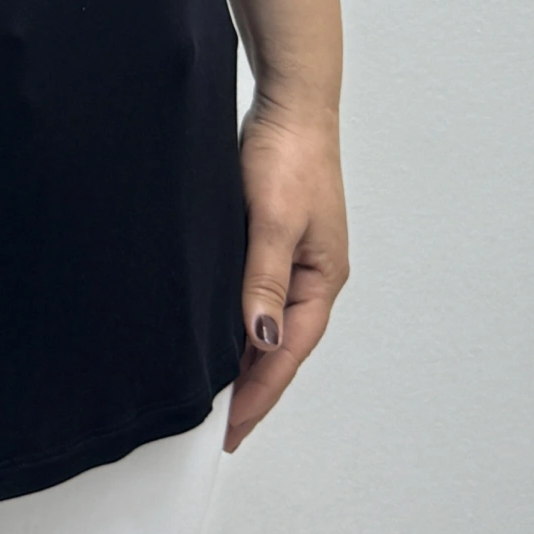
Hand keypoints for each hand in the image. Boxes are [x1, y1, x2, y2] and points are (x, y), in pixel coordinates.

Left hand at [226, 98, 349, 450]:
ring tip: (212, 394)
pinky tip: (213, 331)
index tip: (229, 430)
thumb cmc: (290, 155)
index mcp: (321, 280)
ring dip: (244, 358)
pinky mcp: (273, 241)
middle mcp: (312, 277)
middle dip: (252, 389)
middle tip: (216, 426)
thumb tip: (260, 339)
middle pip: (281, 348)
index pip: (287, 355)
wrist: (289, 102)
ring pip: (267, 325)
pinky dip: (237, 322)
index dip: (258, 396)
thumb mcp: (275, 221)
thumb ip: (265, 280)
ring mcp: (294, 260)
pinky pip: (256, 296)